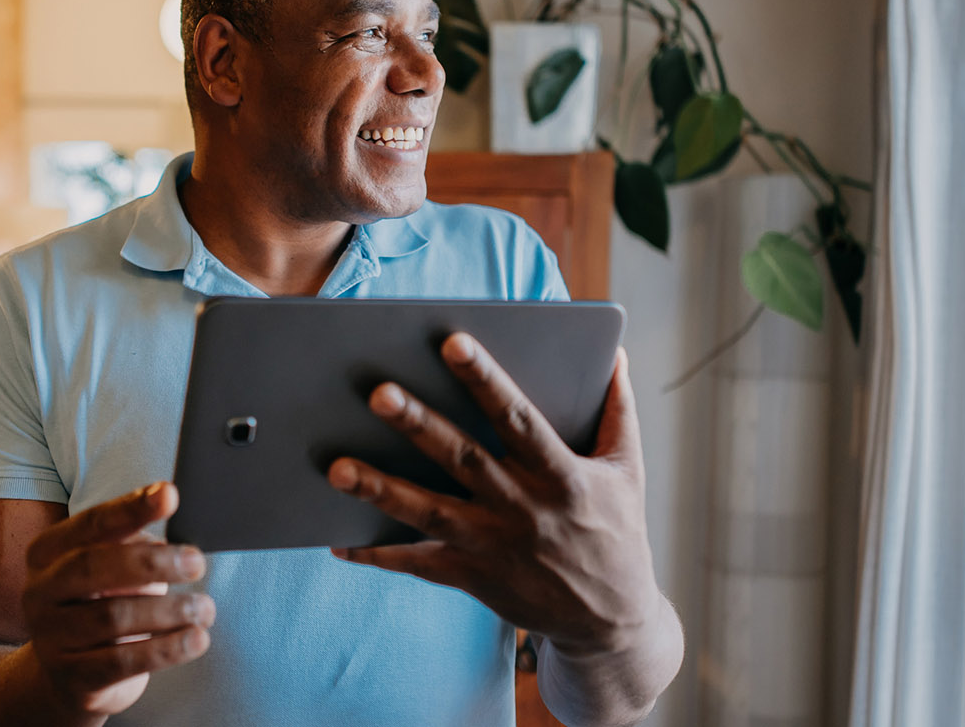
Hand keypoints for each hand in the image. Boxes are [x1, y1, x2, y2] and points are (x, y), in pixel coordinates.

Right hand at [21, 482, 214, 715]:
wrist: (69, 678)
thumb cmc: (100, 605)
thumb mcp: (111, 567)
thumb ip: (134, 538)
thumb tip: (167, 501)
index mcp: (47, 553)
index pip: (91, 523)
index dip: (131, 508)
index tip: (170, 495)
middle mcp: (40, 592)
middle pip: (94, 566)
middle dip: (152, 562)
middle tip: (196, 562)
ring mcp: (51, 637)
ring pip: (112, 616)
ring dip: (168, 610)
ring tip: (205, 608)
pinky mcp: (73, 678)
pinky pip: (122, 661)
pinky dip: (166, 649)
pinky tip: (196, 639)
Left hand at [328, 336, 660, 656]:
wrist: (613, 622)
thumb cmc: (617, 532)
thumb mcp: (629, 469)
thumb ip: (618, 409)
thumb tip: (615, 353)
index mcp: (560, 474)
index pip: (517, 417)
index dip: (485, 380)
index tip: (451, 342)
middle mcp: (522, 508)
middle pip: (462, 459)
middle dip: (418, 425)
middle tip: (377, 392)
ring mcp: (493, 546)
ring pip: (428, 512)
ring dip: (380, 490)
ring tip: (335, 468)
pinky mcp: (473, 578)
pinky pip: (417, 564)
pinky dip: (377, 553)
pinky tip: (338, 539)